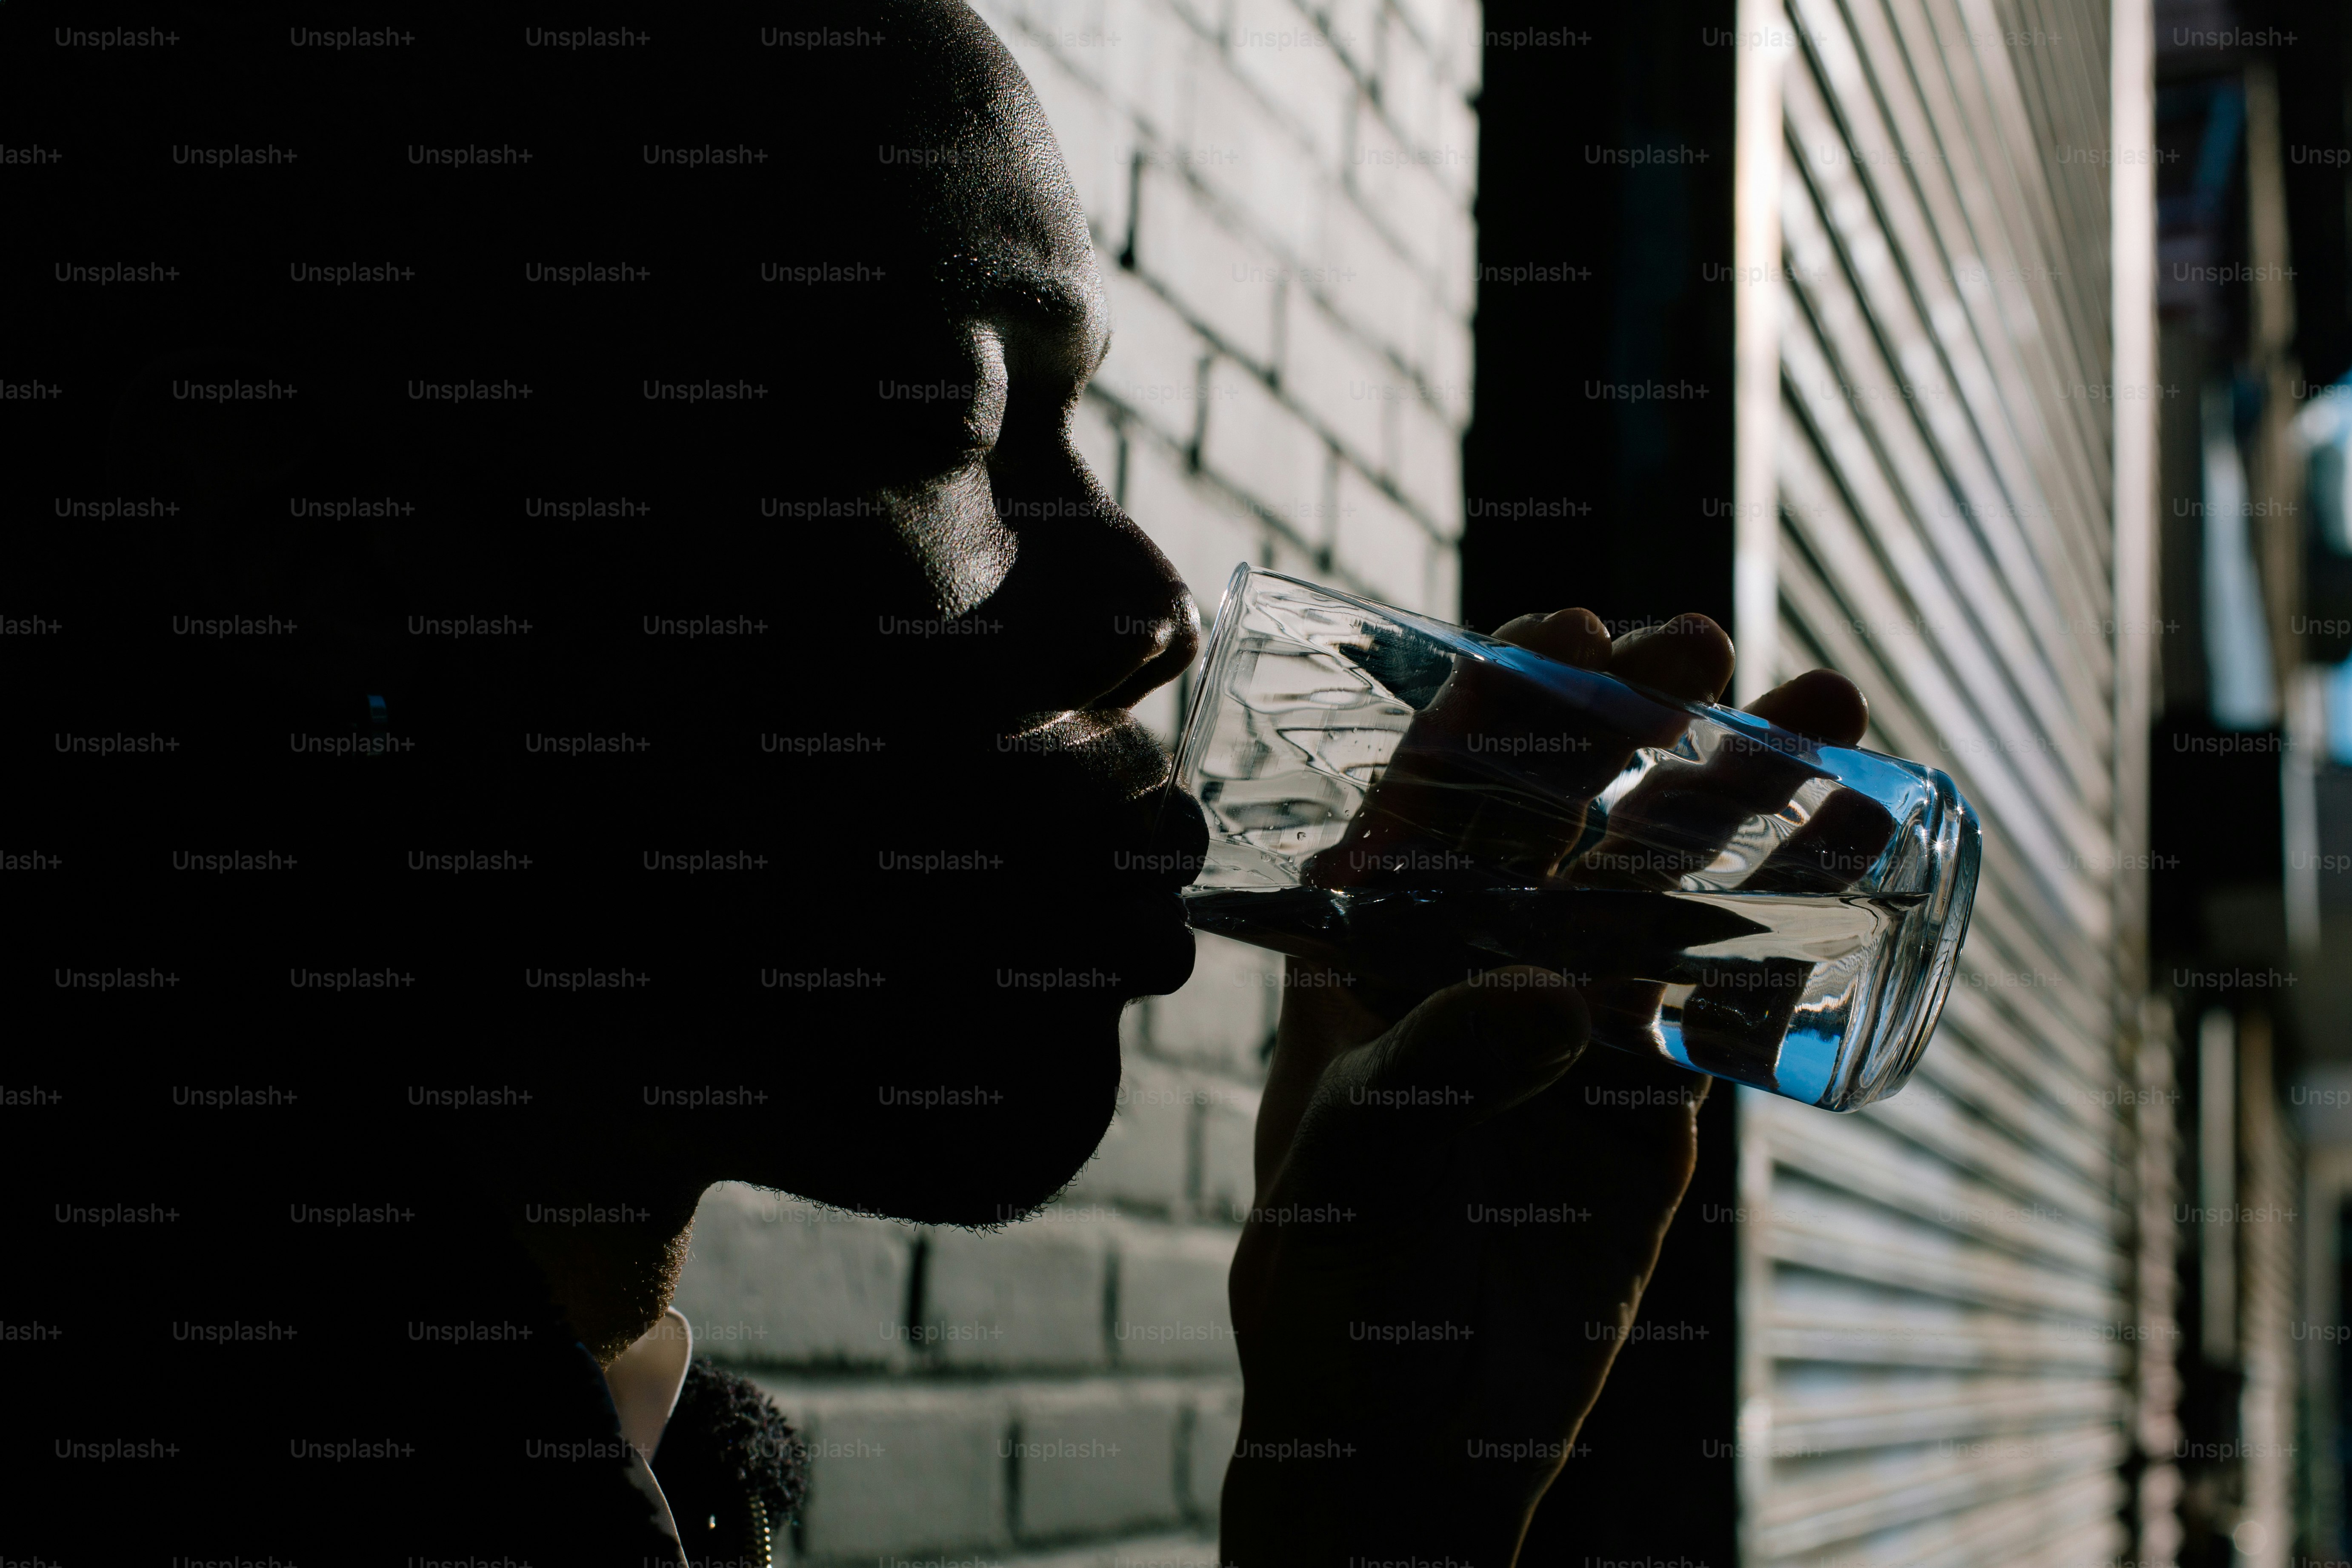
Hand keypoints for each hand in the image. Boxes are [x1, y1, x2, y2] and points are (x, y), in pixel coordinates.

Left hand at [1219, 610, 1869, 1564]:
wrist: (1409, 1434)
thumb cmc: (1334, 1282)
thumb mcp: (1352, 1163)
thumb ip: (1429, 1073)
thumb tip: (1544, 997)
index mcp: (1375, 945)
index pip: (1434, 791)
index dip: (1501, 701)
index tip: (1572, 628)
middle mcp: (1477, 959)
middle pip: (1568, 810)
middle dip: (1640, 720)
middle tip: (1711, 642)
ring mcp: (1574, 1018)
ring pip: (1667, 884)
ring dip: (1743, 800)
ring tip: (1832, 717)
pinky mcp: (1650, 1094)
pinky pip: (1723, 993)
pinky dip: (1785, 927)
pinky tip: (1850, 858)